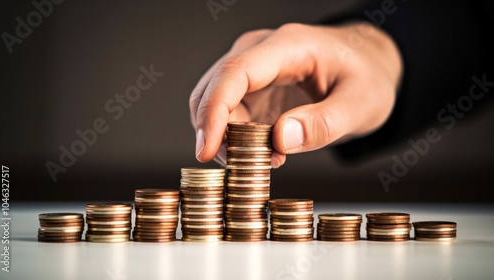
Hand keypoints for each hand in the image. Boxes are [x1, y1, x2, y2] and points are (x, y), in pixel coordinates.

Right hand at [189, 22, 401, 167]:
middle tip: (243, 168)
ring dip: (226, 139)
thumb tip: (280, 140)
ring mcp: (254, 70)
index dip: (213, 112)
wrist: (368, 66)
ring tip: (265, 161)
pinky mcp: (253, 88)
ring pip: (215, 104)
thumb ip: (325, 122)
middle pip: (214, 90)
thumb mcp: (363, 103)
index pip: (234, 73)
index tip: (206, 151)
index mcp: (287, 46)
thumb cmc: (368, 76)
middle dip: (217, 133)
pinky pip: (229, 115)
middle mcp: (261, 52)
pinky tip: (265, 153)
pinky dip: (236, 139)